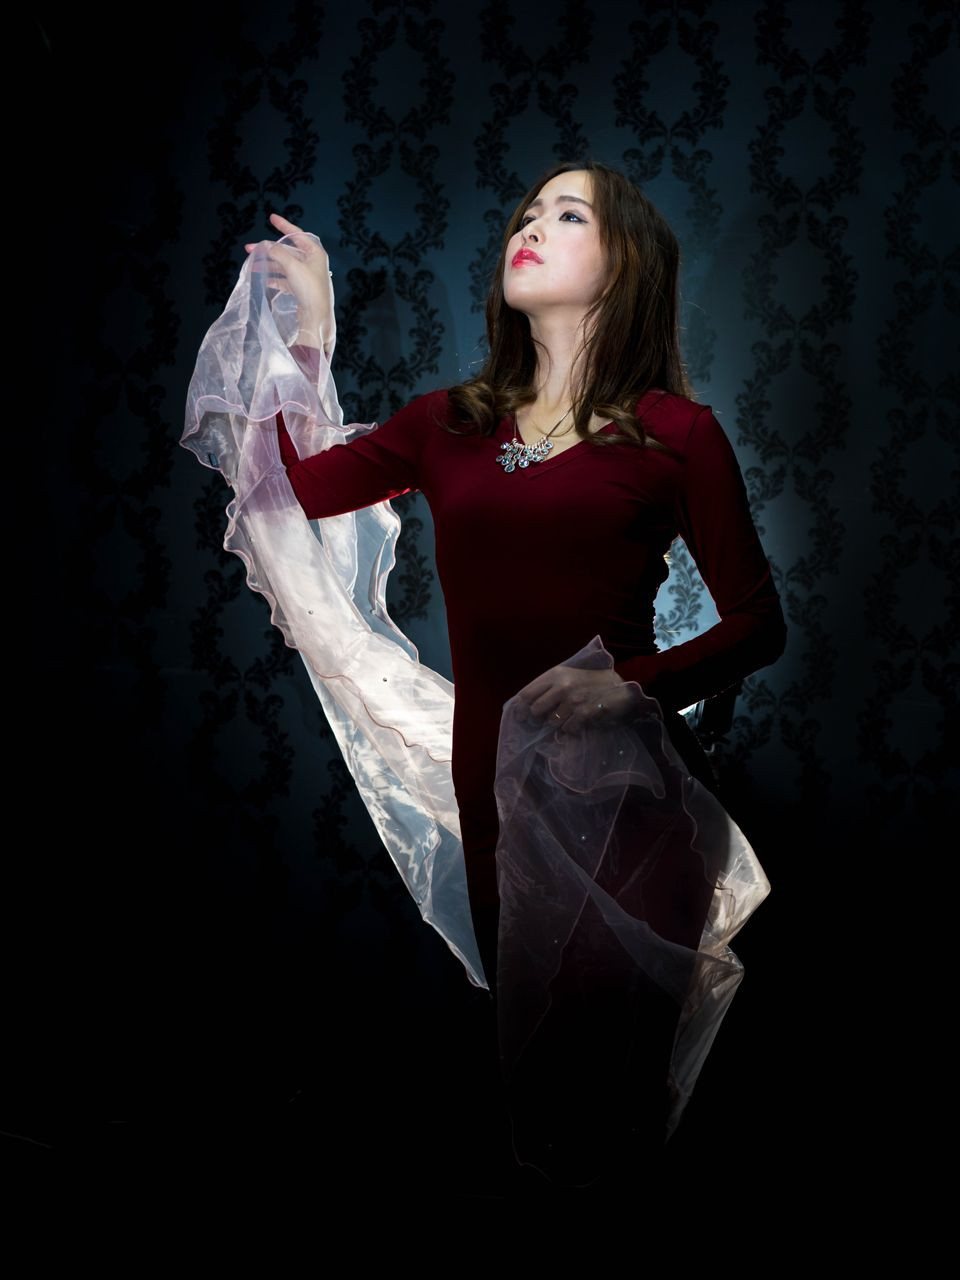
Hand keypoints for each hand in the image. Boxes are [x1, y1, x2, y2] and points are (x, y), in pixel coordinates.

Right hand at [244, 212, 334, 349]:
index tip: (271, 217)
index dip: (283, 225)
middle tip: (249, 248)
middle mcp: (312, 262)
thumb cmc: (310, 288)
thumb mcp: (292, 266)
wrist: (317, 316)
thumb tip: (265, 244)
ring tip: (252, 266)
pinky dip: (274, 278)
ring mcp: (306, 275)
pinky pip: (285, 279)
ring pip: (284, 265)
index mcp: (315, 252)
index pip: (297, 234)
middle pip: (286, 251)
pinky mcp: (301, 288)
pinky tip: (264, 280)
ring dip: (268, 265)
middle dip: (268, 250)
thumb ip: (278, 253)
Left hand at [515, 663, 638, 733]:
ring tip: (566, 719)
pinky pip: (567, 728)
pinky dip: (570, 729)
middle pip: (536, 709)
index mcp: (555, 674)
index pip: (527, 693)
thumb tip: (526, 706)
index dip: (521, 708)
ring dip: (557, 724)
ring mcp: (573, 699)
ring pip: (551, 721)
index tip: (521, 717)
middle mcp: (562, 685)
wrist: (619, 688)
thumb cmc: (588, 682)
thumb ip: (547, 687)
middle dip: (539, 718)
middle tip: (545, 719)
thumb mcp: (566, 676)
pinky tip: (576, 723)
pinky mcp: (585, 712)